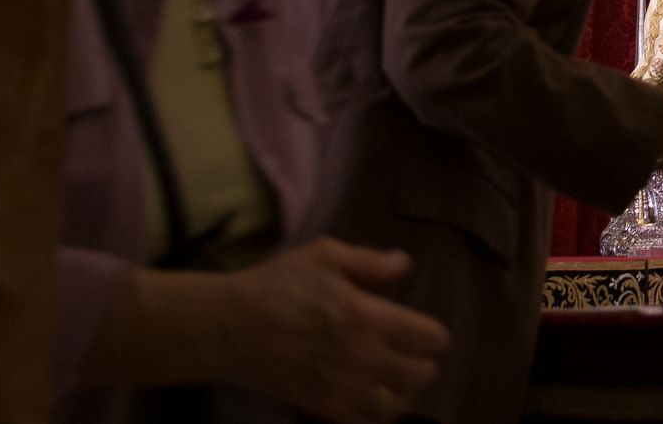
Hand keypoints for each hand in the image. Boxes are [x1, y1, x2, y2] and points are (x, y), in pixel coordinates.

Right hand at [218, 239, 449, 422]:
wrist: (227, 327)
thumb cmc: (277, 284)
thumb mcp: (326, 255)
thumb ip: (372, 261)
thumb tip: (405, 265)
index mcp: (368, 316)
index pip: (429, 338)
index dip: (435, 335)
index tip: (427, 331)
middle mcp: (361, 357)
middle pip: (421, 376)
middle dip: (424, 364)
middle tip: (414, 354)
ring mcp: (340, 388)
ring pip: (397, 405)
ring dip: (404, 392)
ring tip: (397, 379)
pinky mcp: (320, 408)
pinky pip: (365, 423)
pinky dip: (377, 414)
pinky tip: (373, 398)